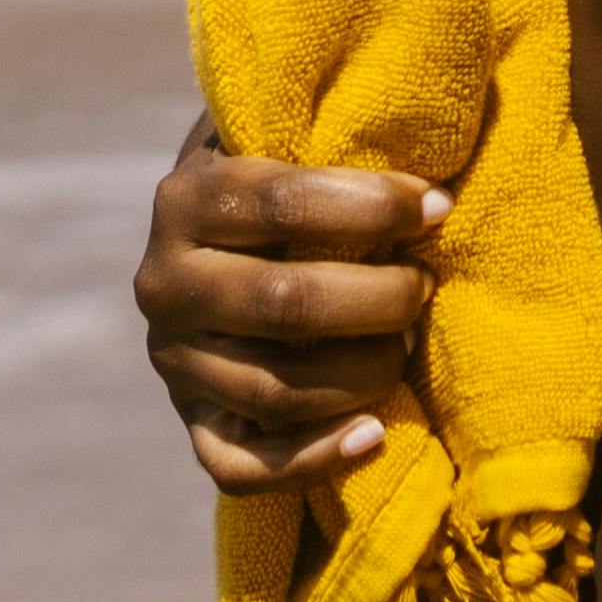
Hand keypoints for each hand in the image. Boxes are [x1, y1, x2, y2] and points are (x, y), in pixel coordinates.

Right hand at [135, 120, 442, 501]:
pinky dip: (315, 459)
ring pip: (277, 390)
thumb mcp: (282, 138)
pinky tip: (374, 433)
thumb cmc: (282, 182)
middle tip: (425, 283)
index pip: (283, 204)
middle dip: (380, 297)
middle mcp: (163, 285)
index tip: (438, 206)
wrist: (218, 244)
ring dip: (366, 372)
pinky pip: (244, 469)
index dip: (374, 206)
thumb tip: (430, 166)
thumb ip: (331, 132)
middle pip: (286, 304)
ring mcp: (174, 363)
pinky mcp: (194, 425)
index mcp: (183, 200)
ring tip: (410, 342)